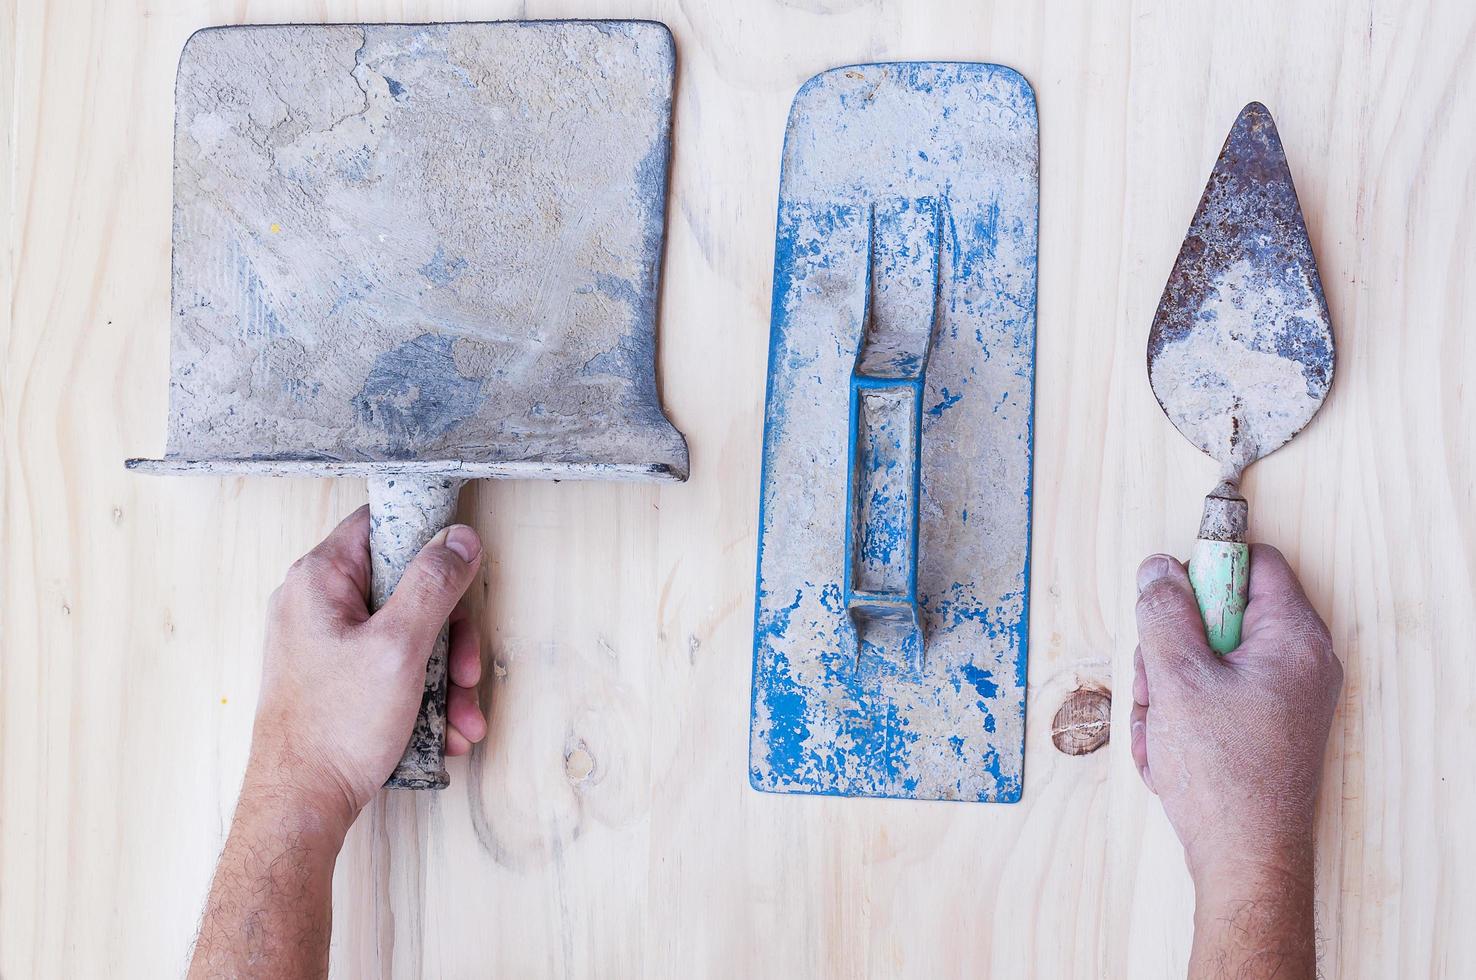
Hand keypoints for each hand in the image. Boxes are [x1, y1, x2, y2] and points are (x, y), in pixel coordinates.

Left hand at [246, 506, 488, 831]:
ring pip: (405, 633)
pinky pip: (391, 667)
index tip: (462, 565)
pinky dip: (422, 694)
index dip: (426, 536)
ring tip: (461, 716)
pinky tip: (442, 730)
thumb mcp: (400, 647)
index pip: (379, 523)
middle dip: (450, 634)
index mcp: (319, 580)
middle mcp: (316, 603)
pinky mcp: (334, 677)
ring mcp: (324, 642)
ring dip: (445, 674)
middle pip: (405, 586)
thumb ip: (434, 585)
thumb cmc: (335, 728)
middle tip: (467, 671)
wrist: (299, 807)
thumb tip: (461, 537)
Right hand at [1132, 545, 1340, 976]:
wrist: (1246, 859)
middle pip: (1220, 612)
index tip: (1167, 598)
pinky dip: (1182, 715)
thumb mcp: (1177, 678)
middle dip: (1171, 644)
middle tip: (1159, 682)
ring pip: (1206, 657)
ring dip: (1168, 686)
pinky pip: (1210, 695)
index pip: (1252, 563)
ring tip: (1165, 729)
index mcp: (1293, 638)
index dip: (1203, 570)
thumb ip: (1163, 612)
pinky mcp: (1265, 725)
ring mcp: (1284, 696)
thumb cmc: (1223, 775)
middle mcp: (1299, 661)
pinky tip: (1174, 750)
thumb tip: (1158, 567)